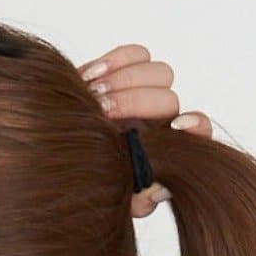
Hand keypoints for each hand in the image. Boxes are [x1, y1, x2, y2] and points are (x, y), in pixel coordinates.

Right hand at [73, 43, 213, 217]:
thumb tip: (159, 187)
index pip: (197, 132)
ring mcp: (145, 93)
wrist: (58, 160)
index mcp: (166, 149)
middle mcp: (160, 119)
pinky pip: (136, 55)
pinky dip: (115, 62)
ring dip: (123, 82)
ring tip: (93, 97)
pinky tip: (90, 78)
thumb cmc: (88, 181)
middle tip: (104, 112)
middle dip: (134, 102)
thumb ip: (139, 201)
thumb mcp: (114, 199)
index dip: (194, 126)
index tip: (175, 127)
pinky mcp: (126, 72)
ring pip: (158, 73)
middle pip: (169, 98)